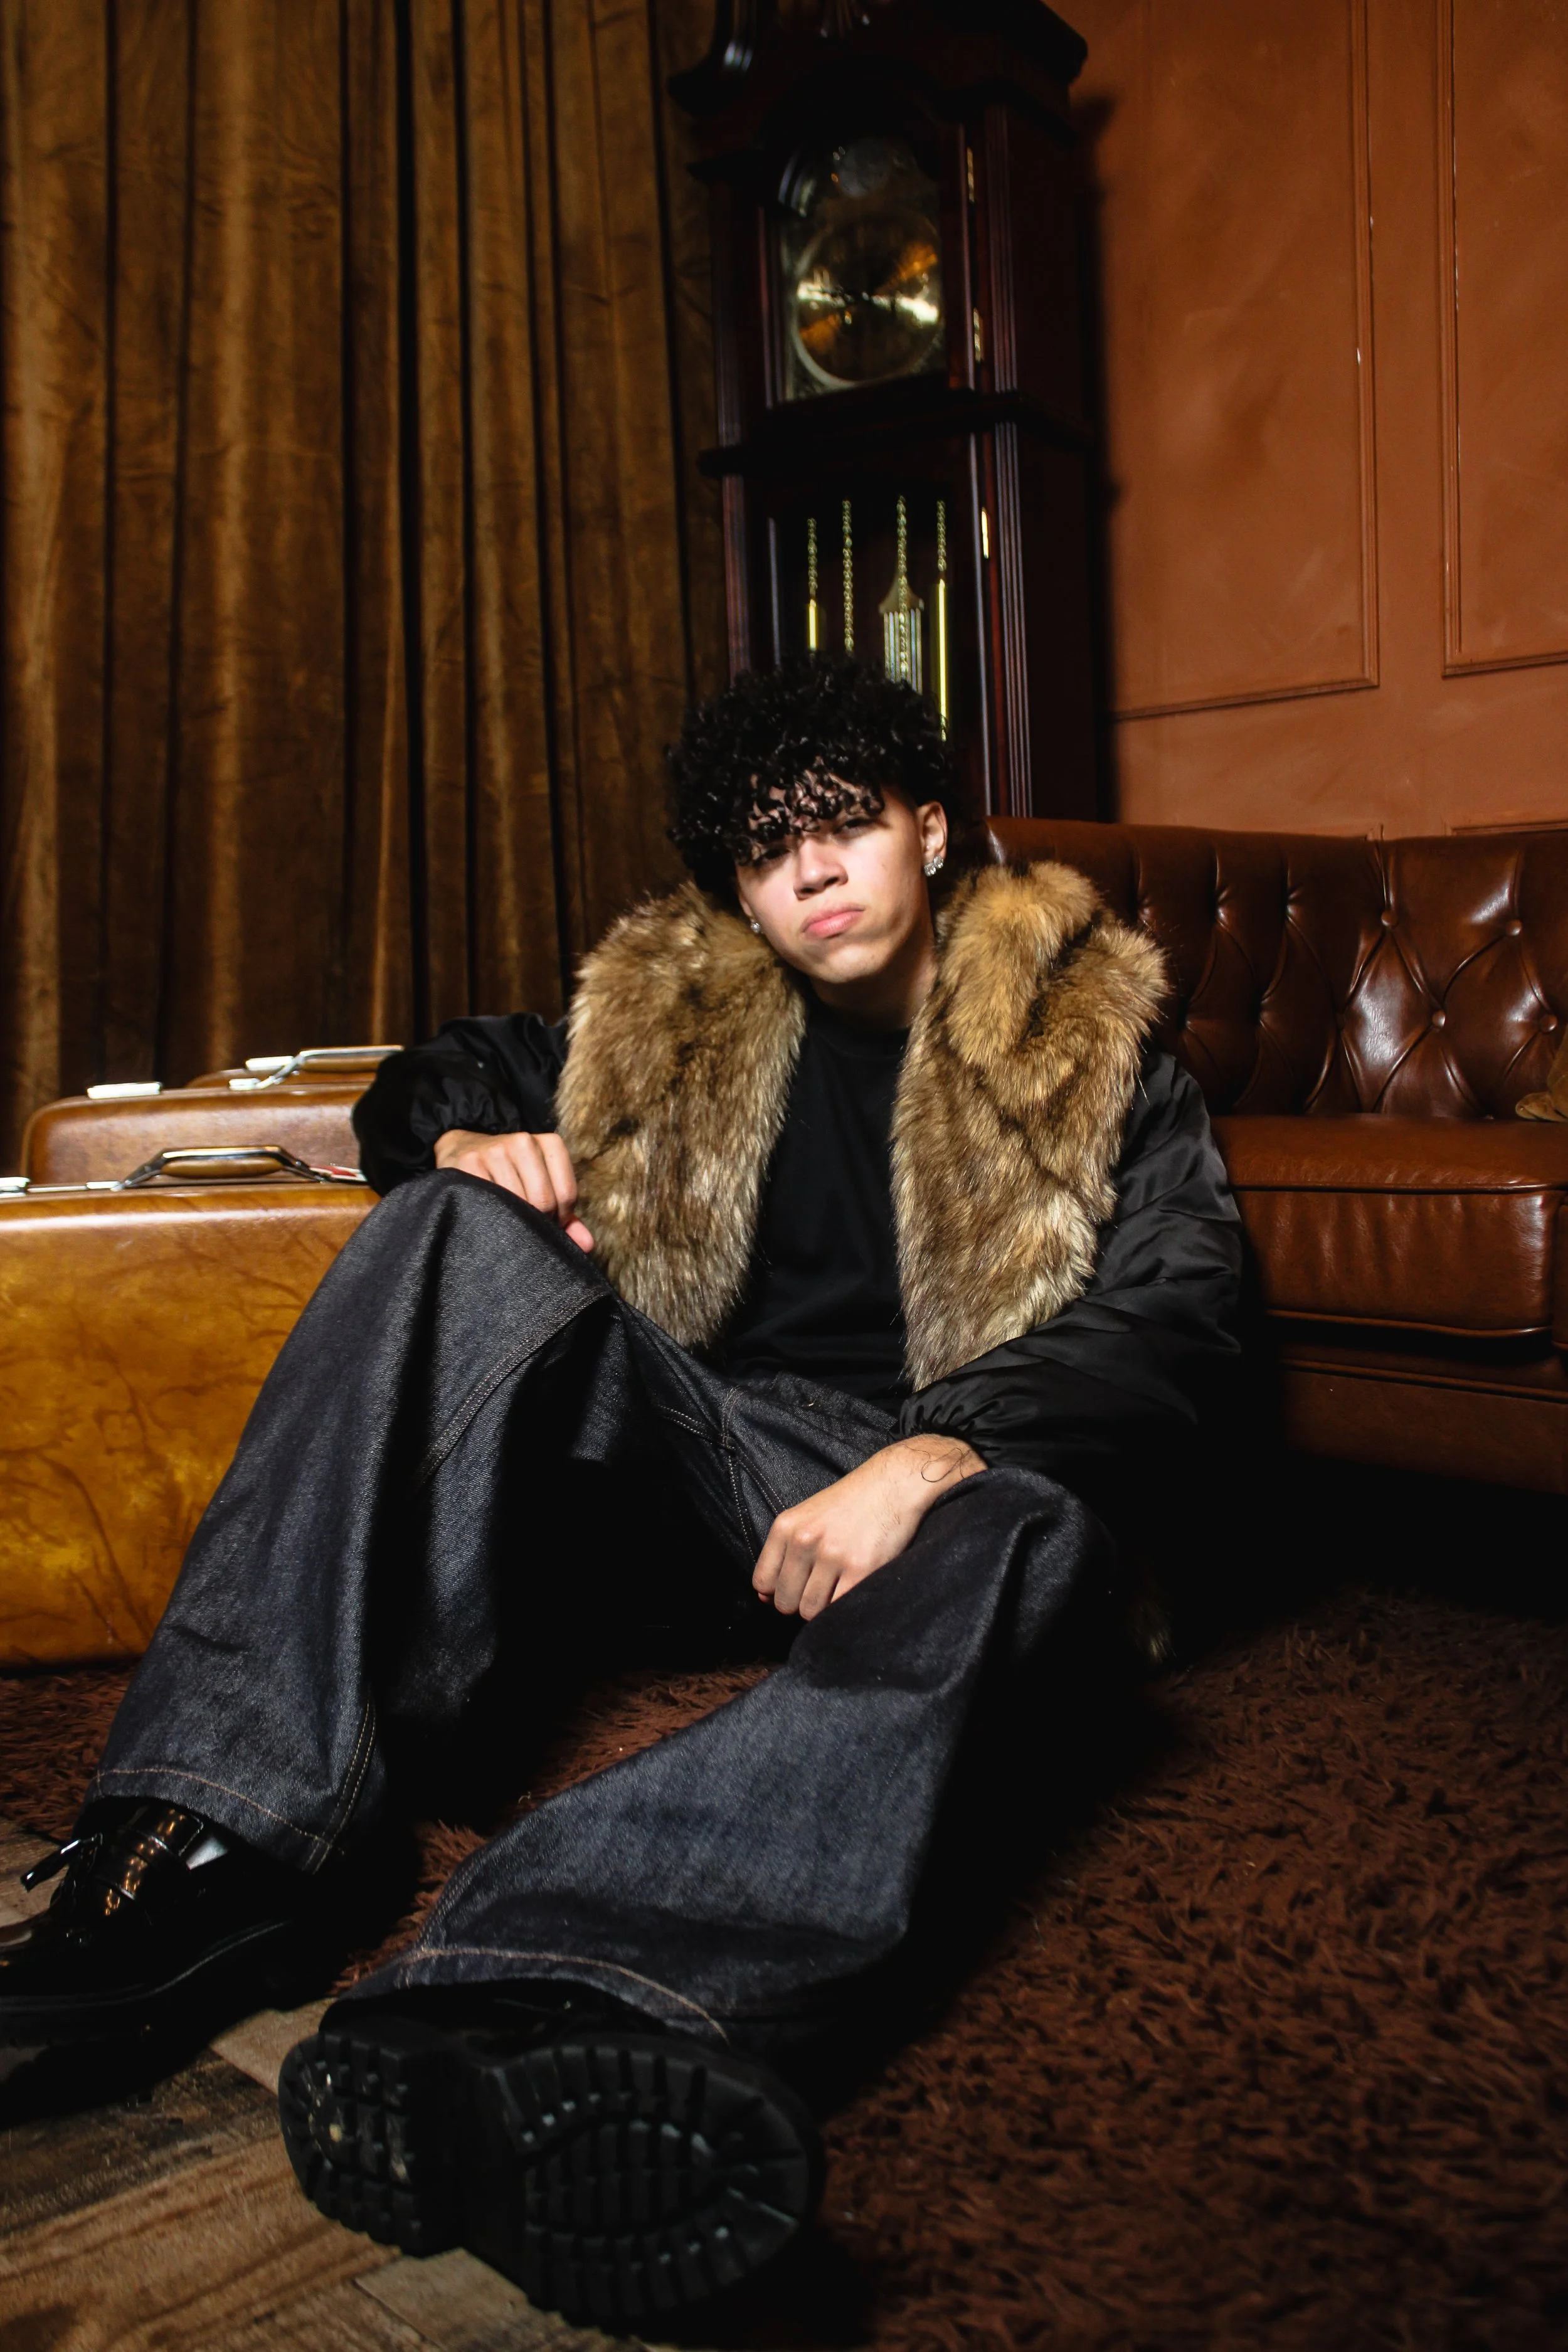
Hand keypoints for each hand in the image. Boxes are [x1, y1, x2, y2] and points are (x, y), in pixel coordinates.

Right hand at [432, 1129, 593, 1252]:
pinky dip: (491, 1215)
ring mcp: (495, 1150)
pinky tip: (488, 1214)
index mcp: (549, 1143)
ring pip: (517, 1203)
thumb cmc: (511, 1175)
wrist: (463, 1148)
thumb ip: (566, 1215)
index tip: (546, 1220)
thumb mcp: (541, 1185)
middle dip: (537, 1221)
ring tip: (506, 1219)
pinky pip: (489, 1202)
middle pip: (543, 1200)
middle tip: (525, 1224)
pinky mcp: (469, 1162)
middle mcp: (523, 1141)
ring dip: (514, 1220)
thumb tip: (586, 1245)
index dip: (559, 1218)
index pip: (567, 1194)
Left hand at [753, 1434, 983, 1619]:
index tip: (795, 1590)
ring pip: (811, 1611)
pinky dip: (843, 1607)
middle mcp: (804, 1541)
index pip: (762, 1582)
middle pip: (786, 1602)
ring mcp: (832, 1555)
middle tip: (820, 1591)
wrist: (893, 1483)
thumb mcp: (806, 1517)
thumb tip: (763, 1597)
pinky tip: (853, 1589)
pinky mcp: (860, 1568)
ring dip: (823, 1609)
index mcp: (785, 1527)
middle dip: (800, 1604)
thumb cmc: (850, 1503)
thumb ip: (784, 1553)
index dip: (777, 1594)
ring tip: (838, 1589)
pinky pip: (839, 1608)